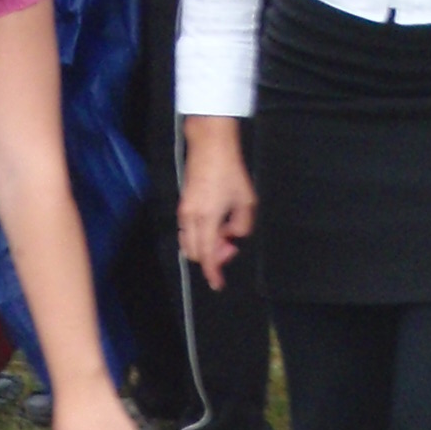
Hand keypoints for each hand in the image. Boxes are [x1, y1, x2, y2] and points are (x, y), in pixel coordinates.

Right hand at [178, 118, 255, 288]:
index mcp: (207, 218)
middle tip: (230, 246)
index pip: (207, 255)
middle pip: (195, 253)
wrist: (210, 146)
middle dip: (212, 257)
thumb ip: (242, 226)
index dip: (213, 272)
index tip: (218, 284)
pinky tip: (215, 225)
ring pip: (189, 243)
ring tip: (224, 234)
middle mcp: (191, 218)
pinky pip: (187, 231)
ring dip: (205, 246)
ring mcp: (184, 211)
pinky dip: (200, 236)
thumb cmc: (231, 171)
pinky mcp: (183, 205)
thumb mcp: (247, 200)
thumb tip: (232, 236)